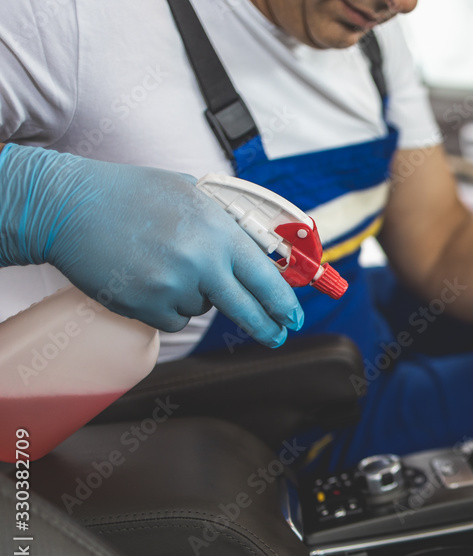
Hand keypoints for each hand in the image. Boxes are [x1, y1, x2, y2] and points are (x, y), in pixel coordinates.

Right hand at [0, 144, 302, 346]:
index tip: (294, 316)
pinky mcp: (145, 307)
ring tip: (165, 261)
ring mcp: (172, 288)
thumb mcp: (193, 194)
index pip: (267, 278)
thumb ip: (229, 224)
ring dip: (196, 295)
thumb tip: (263, 250)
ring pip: (203, 309)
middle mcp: (201, 262)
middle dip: (266, 326)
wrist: (69, 205)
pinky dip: (167, 305)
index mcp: (219, 231)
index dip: (284, 302)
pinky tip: (148, 276)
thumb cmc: (133, 194)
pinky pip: (173, 319)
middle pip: (247, 310)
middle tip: (276, 335)